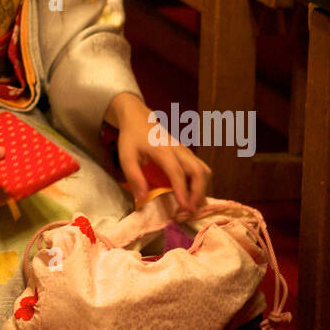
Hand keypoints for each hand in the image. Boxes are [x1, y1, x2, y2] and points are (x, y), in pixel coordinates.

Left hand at [106, 93, 211, 213]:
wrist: (138, 118)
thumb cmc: (132, 139)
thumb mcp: (126, 157)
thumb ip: (134, 177)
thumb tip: (143, 200)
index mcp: (163, 150)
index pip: (177, 172)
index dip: (183, 191)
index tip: (185, 208)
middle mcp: (179, 150)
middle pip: (199, 171)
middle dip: (198, 193)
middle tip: (190, 211)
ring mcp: (186, 151)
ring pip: (204, 170)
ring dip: (202, 189)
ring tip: (191, 205)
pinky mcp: (188, 154)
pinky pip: (201, 169)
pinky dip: (200, 184)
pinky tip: (191, 195)